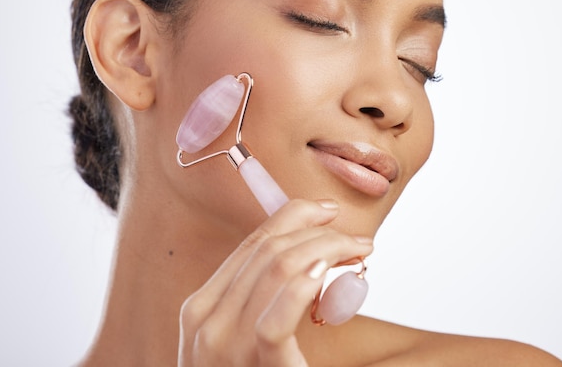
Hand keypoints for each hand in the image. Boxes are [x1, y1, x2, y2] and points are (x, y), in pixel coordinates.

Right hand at [178, 199, 373, 365]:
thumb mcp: (236, 343)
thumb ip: (255, 305)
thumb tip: (304, 262)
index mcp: (201, 308)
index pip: (250, 244)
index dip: (292, 217)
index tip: (327, 210)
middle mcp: (206, 319)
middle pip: (266, 249)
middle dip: (316, 229)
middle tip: (355, 235)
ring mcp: (225, 343)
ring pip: (277, 267)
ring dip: (326, 247)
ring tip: (359, 251)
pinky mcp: (255, 363)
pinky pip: (279, 311)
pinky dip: (306, 282)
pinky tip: (331, 270)